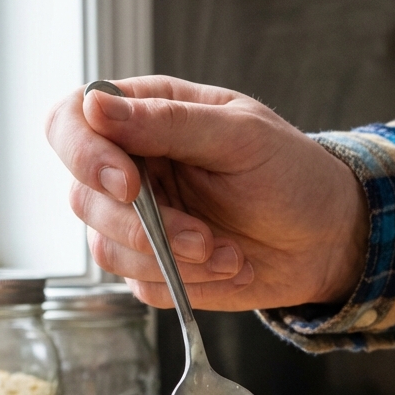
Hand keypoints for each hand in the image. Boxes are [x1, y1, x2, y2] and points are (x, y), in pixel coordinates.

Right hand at [45, 75, 367, 311]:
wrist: (324, 238)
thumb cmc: (289, 173)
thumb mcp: (240, 136)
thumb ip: (169, 122)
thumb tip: (96, 108)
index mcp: (142, 118)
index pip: (69, 124)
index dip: (85, 155)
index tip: (129, 185)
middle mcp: (128, 169)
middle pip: (82, 198)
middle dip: (144, 227)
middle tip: (204, 238)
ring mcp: (136, 223)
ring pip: (107, 251)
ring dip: (172, 260)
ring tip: (228, 252)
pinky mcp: (153, 270)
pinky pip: (143, 287)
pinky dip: (190, 284)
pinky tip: (230, 266)